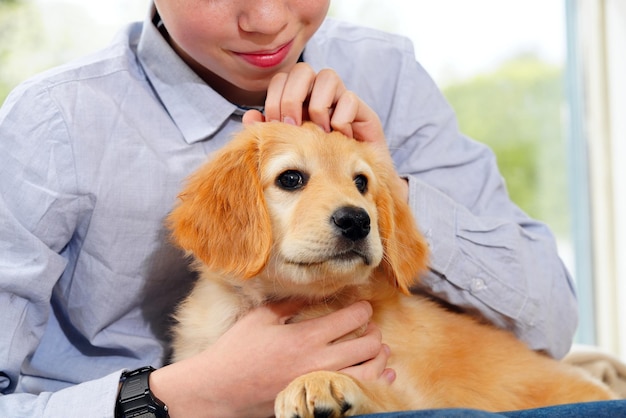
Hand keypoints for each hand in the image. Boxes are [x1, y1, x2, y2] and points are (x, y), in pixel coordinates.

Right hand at [150, 301, 392, 417]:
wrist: (219, 391)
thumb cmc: (236, 351)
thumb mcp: (260, 318)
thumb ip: (290, 304)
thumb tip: (313, 293)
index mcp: (304, 337)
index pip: (350, 320)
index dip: (363, 310)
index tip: (363, 307)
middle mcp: (318, 362)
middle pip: (367, 346)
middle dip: (374, 333)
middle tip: (370, 327)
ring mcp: (319, 384)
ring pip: (369, 373)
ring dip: (379, 358)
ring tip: (380, 349)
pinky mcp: (315, 399)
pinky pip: (357, 394)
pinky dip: (376, 382)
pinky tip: (382, 374)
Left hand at [242, 63, 407, 201]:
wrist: (350, 190)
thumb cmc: (316, 171)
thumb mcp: (287, 153)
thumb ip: (268, 134)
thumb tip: (250, 117)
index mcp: (298, 101)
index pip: (281, 80)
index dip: (275, 98)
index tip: (275, 126)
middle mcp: (319, 96)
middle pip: (302, 70)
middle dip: (292, 98)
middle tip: (294, 126)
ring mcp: (342, 102)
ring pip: (328, 76)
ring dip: (318, 105)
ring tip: (320, 131)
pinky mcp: (363, 113)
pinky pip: (350, 98)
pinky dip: (341, 118)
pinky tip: (339, 137)